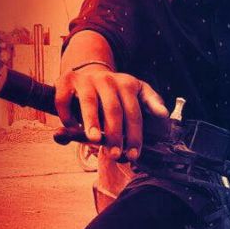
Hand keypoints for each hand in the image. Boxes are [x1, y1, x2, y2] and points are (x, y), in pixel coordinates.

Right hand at [54, 67, 168, 160]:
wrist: (90, 73)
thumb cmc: (117, 92)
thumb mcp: (138, 92)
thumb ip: (152, 102)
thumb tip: (164, 115)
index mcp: (127, 84)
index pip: (134, 113)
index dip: (134, 135)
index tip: (133, 154)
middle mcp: (108, 79)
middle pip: (114, 110)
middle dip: (115, 134)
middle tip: (115, 154)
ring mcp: (86, 79)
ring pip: (89, 103)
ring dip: (91, 122)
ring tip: (94, 140)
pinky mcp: (66, 80)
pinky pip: (65, 100)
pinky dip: (67, 115)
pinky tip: (73, 128)